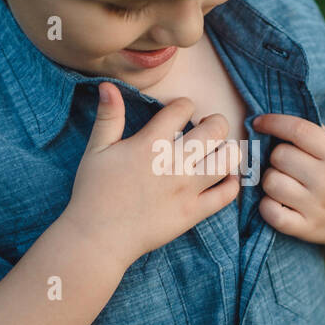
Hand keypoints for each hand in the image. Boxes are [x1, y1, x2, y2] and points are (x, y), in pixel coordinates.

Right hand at [60, 82, 240, 267]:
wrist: (97, 238)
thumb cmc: (93, 193)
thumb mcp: (96, 151)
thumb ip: (109, 117)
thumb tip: (109, 85)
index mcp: (150, 144)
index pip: (183, 108)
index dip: (183, 105)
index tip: (178, 114)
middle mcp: (174, 164)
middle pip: (215, 128)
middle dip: (213, 122)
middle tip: (204, 129)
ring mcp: (187, 189)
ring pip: (228, 159)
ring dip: (227, 150)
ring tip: (215, 152)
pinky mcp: (194, 213)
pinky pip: (227, 195)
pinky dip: (231, 183)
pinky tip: (221, 177)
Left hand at [251, 113, 324, 259]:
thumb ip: (310, 133)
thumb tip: (269, 120)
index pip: (298, 130)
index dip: (273, 122)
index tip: (260, 122)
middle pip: (279, 156)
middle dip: (276, 156)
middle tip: (286, 164)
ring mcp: (317, 208)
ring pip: (270, 182)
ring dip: (270, 180)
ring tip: (284, 182)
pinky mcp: (305, 228)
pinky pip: (269, 211)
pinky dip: (267, 205)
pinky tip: (277, 201)